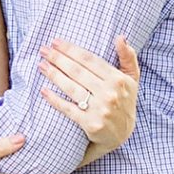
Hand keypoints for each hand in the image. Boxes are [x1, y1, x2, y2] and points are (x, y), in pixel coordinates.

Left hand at [38, 36, 139, 156]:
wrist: (122, 135)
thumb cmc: (124, 101)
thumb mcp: (132, 79)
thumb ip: (128, 57)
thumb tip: (120, 37)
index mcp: (118, 79)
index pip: (90, 60)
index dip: (71, 50)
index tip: (55, 42)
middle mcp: (110, 93)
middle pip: (78, 72)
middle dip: (58, 59)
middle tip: (43, 50)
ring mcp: (100, 110)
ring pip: (71, 88)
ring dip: (53, 75)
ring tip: (41, 65)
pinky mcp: (90, 124)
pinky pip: (68, 109)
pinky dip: (54, 100)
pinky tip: (43, 91)